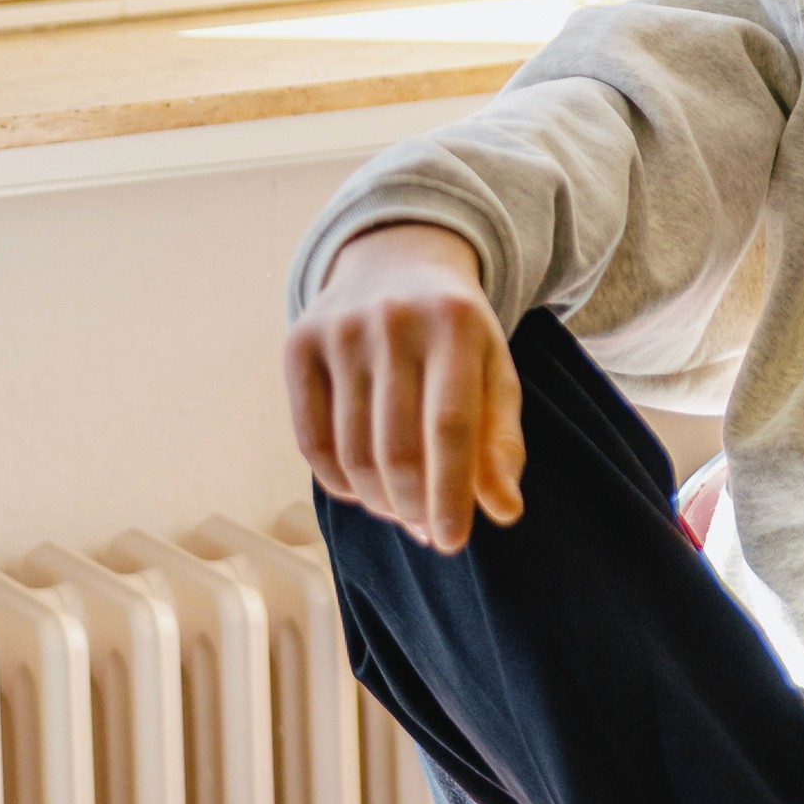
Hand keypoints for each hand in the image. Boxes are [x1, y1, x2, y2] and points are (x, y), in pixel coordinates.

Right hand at [287, 223, 523, 551]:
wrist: (396, 261)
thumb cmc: (456, 333)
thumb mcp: (494, 370)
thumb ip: (503, 441)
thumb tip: (504, 512)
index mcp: (455, 324)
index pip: (450, 427)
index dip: (450, 493)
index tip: (451, 542)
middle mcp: (394, 321)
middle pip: (397, 449)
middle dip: (413, 506)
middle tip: (426, 529)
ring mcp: (340, 330)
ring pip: (352, 453)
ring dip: (377, 501)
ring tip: (401, 509)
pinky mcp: (299, 344)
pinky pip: (310, 442)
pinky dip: (338, 482)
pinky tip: (362, 488)